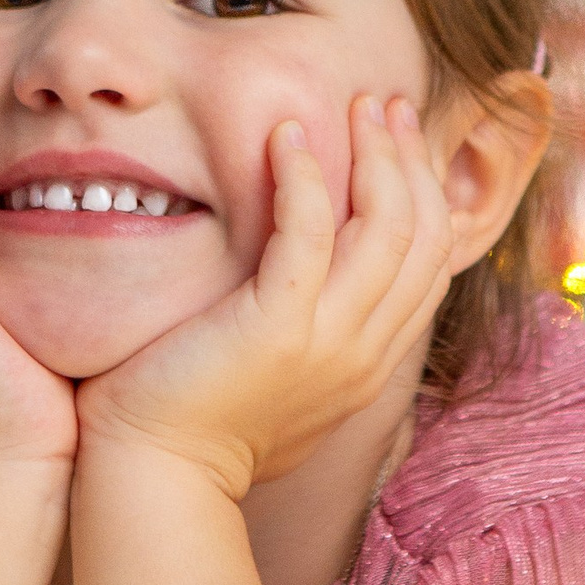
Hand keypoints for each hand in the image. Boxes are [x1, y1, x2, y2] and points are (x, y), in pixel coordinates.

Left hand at [74, 96, 455, 497]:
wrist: (155, 481)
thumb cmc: (193, 428)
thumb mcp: (278, 381)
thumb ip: (309, 336)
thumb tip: (309, 293)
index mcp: (370, 362)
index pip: (430, 262)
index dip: (423, 190)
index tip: (398, 137)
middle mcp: (366, 352)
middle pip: (424, 236)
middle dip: (412, 159)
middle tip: (389, 104)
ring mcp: (330, 343)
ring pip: (388, 228)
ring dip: (376, 155)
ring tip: (355, 104)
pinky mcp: (279, 329)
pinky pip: (310, 232)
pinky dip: (305, 176)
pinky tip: (285, 135)